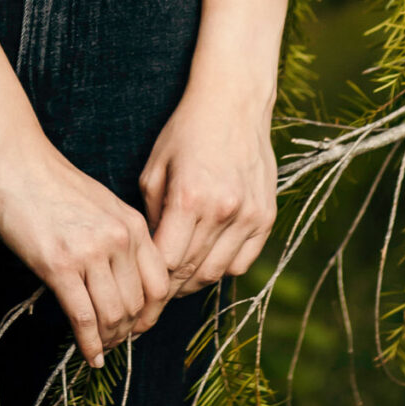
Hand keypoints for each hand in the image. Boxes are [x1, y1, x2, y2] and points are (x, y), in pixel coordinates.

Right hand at [0, 140, 171, 367]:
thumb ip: (118, 238)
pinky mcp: (59, 266)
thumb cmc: (52, 183)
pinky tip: (87, 354)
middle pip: (137, 305)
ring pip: (113, 316)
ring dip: (108, 340)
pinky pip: (83, 317)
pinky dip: (88, 343)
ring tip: (100, 349)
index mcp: (133, 224)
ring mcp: (90, 253)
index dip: (151, 314)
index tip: (138, 326)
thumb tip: (121, 281)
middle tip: (115, 343)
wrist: (15, 164)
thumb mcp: (102, 205)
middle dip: (127, 330)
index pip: (159, 285)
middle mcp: (119, 240)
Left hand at [141, 82, 276, 294]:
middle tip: (152, 302)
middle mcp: (222, 210)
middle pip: (192, 272)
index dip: (151, 280)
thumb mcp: (155, 169)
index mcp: (189, 198)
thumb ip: (153, 216)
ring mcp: (249, 215)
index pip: (168, 262)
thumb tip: (151, 256)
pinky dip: (223, 268)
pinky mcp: (266, 216)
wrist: (233, 103)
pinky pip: (244, 261)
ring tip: (176, 284)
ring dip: (194, 283)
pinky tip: (206, 262)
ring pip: (218, 272)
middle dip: (169, 291)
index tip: (139, 288)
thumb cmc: (186, 132)